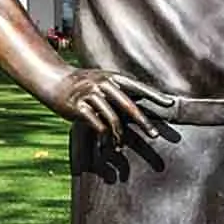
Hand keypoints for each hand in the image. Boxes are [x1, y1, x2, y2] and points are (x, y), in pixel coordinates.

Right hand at [50, 69, 172, 144]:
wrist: (54, 81)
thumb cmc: (83, 84)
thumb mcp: (102, 80)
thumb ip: (119, 89)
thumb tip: (143, 98)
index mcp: (112, 77)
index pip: (138, 86)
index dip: (154, 95)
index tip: (170, 104)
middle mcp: (103, 84)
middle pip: (129, 105)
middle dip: (144, 122)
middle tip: (155, 135)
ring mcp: (90, 95)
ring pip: (112, 119)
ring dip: (119, 136)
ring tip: (121, 146)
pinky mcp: (78, 107)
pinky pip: (96, 125)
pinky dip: (103, 135)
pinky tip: (105, 143)